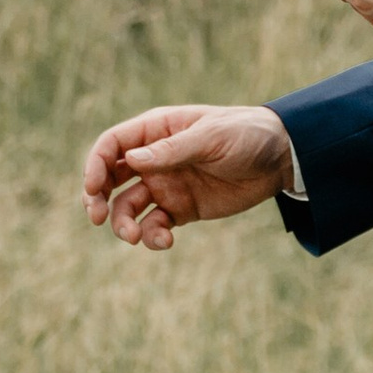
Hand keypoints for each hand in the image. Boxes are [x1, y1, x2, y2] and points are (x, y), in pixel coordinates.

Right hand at [81, 102, 295, 250]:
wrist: (280, 158)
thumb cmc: (245, 134)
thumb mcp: (211, 137)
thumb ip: (172, 150)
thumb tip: (131, 160)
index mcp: (156, 131)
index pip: (112, 146)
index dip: (95, 165)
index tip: (92, 189)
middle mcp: (154, 159)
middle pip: (110, 178)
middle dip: (97, 198)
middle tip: (97, 217)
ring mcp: (165, 185)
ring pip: (128, 207)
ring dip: (123, 224)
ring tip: (134, 237)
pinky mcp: (181, 210)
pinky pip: (155, 226)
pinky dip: (152, 237)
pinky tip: (165, 242)